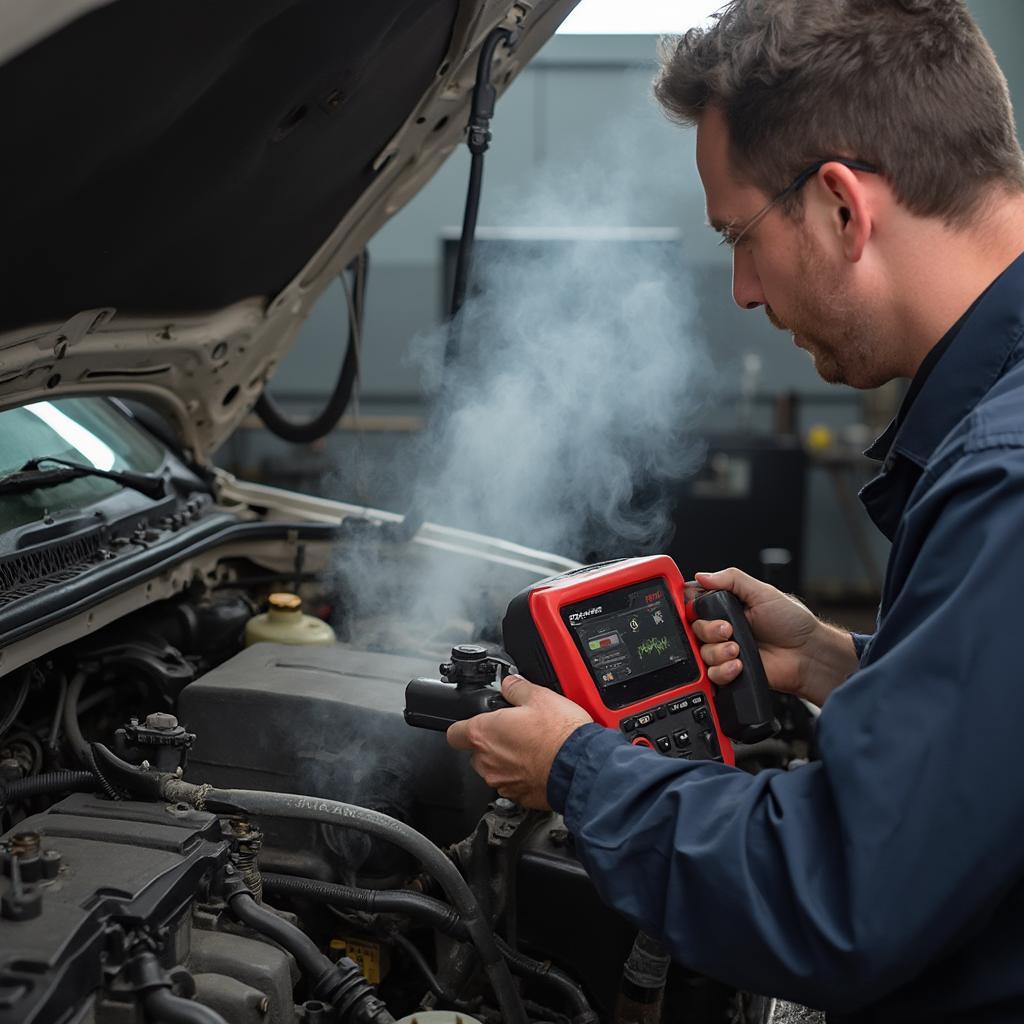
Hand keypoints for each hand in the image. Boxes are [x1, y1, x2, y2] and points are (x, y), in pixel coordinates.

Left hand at [446, 675, 592, 808]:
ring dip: (506, 760)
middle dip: (491, 743)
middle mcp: (488, 761)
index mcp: (484, 734)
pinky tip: (540, 763)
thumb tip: (510, 684)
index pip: (454, 733)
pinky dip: (522, 775)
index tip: (476, 723)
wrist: (580, 766)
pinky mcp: (519, 797)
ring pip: (494, 769)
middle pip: (476, 752)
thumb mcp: (539, 696)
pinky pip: (513, 784)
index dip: (463, 727)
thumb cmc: (559, 734)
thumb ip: (517, 688)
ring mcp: (502, 782)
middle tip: (514, 731)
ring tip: (531, 747)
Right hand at [690, 567, 858, 707]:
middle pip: (694, 629)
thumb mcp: (762, 592)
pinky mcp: (730, 672)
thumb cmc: (793, 622)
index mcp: (728, 606)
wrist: (807, 655)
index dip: (692, 607)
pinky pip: (712, 674)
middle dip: (709, 631)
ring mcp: (726, 650)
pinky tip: (739, 665)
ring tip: (738, 650)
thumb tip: (702, 575)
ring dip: (718, 652)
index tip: (698, 609)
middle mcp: (723, 628)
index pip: (695, 603)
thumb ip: (731, 580)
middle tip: (729, 630)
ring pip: (702, 653)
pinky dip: (723, 670)